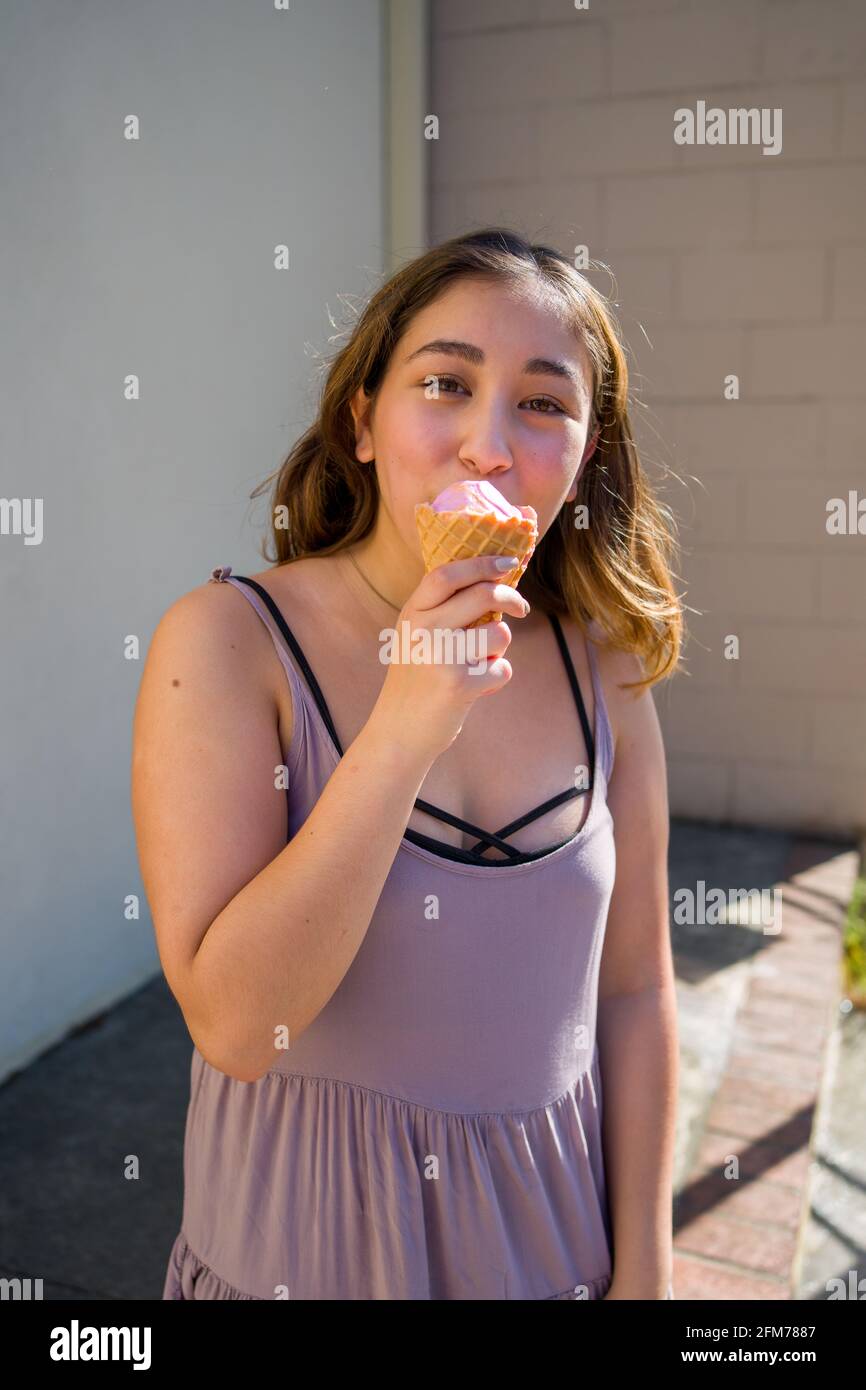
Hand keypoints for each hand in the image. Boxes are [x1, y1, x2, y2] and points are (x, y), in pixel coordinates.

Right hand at [369, 553, 530, 762]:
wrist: (398, 733)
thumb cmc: (416, 681)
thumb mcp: (416, 637)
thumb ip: (442, 610)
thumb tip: (494, 581)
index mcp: (412, 613)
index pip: (447, 574)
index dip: (482, 564)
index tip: (507, 563)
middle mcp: (424, 630)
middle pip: (484, 595)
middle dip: (512, 599)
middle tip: (521, 608)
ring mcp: (441, 656)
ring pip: (500, 634)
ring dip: (499, 649)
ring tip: (478, 664)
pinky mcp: (459, 684)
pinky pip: (502, 668)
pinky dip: (496, 679)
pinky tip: (475, 690)